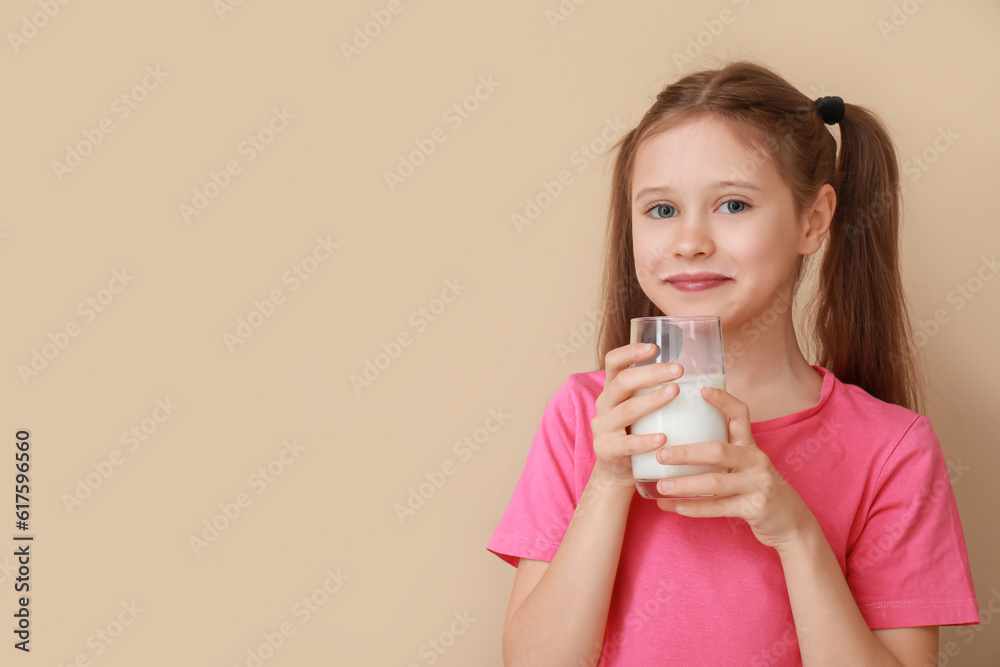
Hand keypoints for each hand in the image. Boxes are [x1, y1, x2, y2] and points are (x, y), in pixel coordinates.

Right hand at [590, 343, 685, 489]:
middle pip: (622, 382)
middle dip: (651, 373)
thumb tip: (701, 371)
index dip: (631, 351)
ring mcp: (603, 428)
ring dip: (651, 400)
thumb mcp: (642, 409)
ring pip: (625, 410)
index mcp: (612, 390)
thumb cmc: (638, 433)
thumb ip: (657, 391)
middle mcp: (604, 405)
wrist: (618, 472)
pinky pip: (626, 444)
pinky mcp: (606, 450)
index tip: (655, 347)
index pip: (613, 361)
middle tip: (679, 370)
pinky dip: (645, 441)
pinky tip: (663, 438)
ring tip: (674, 392)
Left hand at [652, 385, 814, 550]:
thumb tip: (672, 446)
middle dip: (686, 453)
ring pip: (716, 482)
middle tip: (661, 455)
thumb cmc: (756, 490)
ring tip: (661, 486)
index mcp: (750, 446)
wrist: (791, 523)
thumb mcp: (745, 467)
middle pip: (718, 451)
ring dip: (685, 484)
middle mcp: (756, 461)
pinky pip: (720, 507)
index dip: (723, 400)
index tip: (701, 390)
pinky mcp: (756, 508)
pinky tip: (674, 507)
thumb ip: (720, 455)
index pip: (740, 415)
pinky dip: (695, 508)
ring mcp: (758, 484)